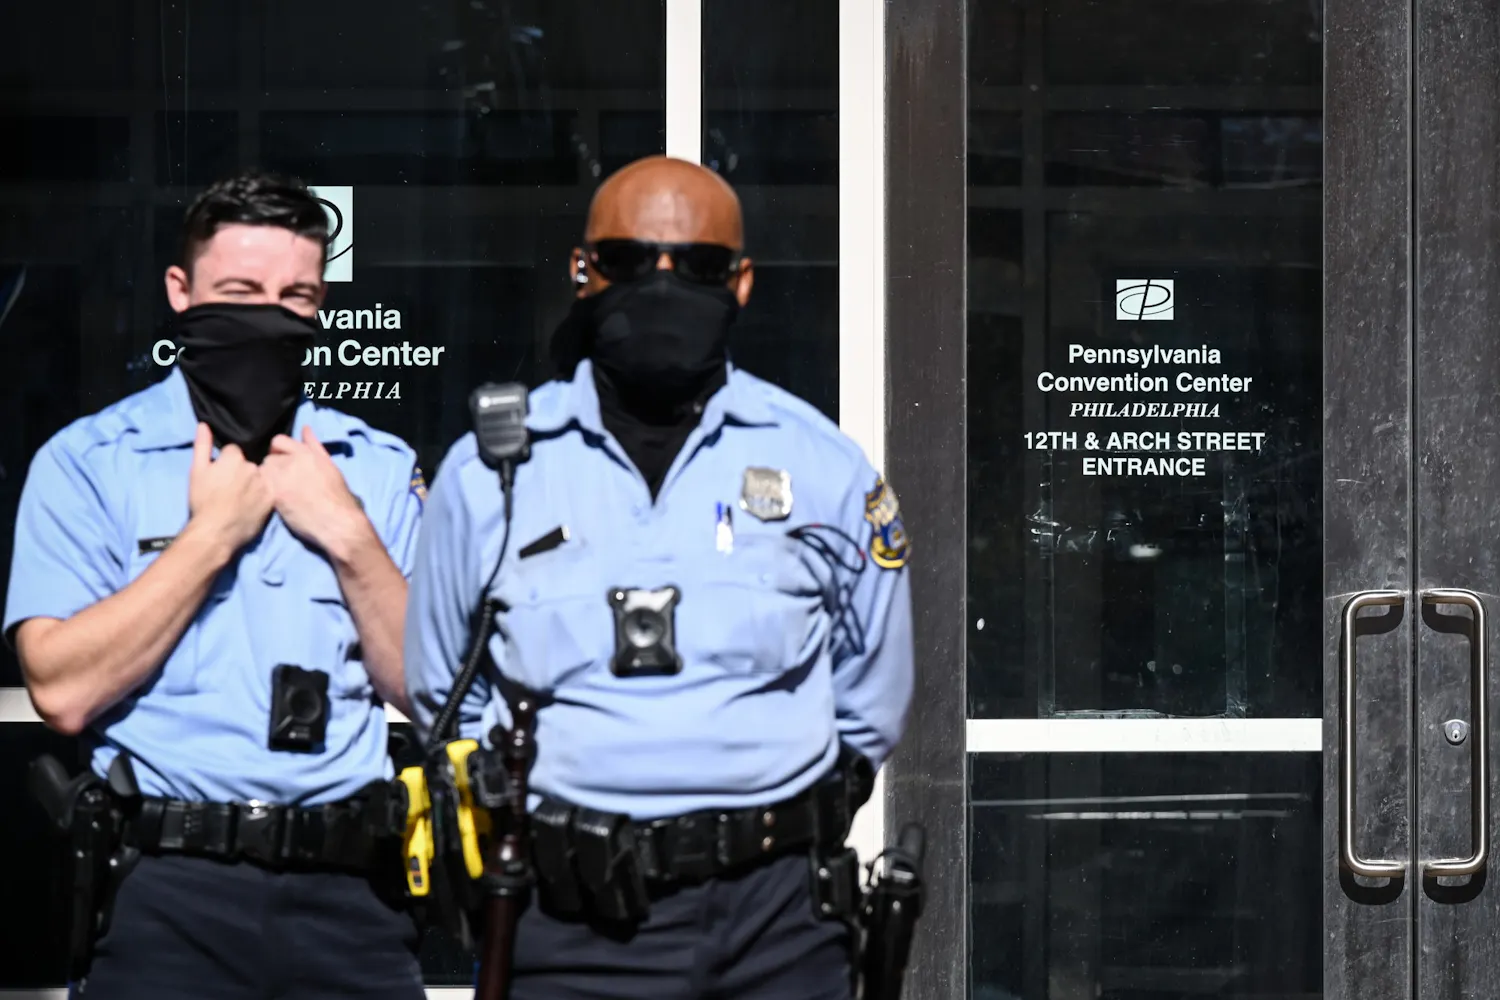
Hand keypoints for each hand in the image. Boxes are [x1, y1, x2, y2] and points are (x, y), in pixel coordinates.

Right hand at [187, 423, 272, 553]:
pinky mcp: (272, 498)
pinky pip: (270, 490)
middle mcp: (252, 467)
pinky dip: (263, 495)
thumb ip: (202, 445)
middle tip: (231, 489)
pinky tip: (253, 504)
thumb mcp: (197, 471)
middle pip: (249, 463)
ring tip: (242, 498)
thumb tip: (204, 424)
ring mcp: (264, 483)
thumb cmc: (202, 501)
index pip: (234, 452)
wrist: (216, 531)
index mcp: (234, 458)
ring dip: (254, 482)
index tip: (221, 476)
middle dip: (242, 472)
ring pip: (260, 476)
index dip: (226, 463)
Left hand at [260, 427, 370, 561]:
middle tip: (283, 481)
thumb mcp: (329, 465)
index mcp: (306, 452)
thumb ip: (314, 445)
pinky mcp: (274, 494)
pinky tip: (277, 501)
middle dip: (274, 467)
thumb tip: (305, 428)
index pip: (279, 441)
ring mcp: (281, 477)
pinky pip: (261, 488)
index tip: (283, 462)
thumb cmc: (337, 495)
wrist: (337, 521)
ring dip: (268, 480)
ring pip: (263, 473)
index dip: (279, 451)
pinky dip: (266, 493)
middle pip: (269, 458)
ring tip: (280, 492)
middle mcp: (291, 461)